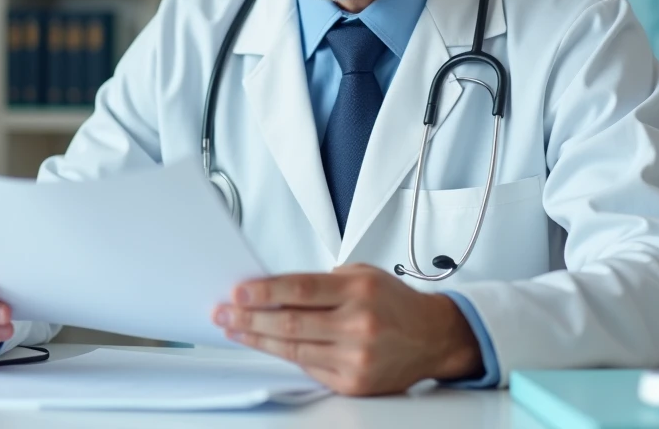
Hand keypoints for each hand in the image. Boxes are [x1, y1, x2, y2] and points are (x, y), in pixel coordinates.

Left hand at [212, 263, 481, 395]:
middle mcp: (358, 324)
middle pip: (290, 321)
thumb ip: (322, 281)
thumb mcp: (362, 275)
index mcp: (359, 290)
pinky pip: (308, 368)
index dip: (265, 291)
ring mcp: (356, 357)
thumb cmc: (395, 303)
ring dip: (258, 338)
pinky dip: (285, 355)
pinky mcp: (354, 383)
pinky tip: (267, 345)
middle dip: (250, 317)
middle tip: (225, 312)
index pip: (300, 288)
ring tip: (235, 328)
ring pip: (294, 349)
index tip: (239, 290)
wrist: (433, 337)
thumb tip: (274, 288)